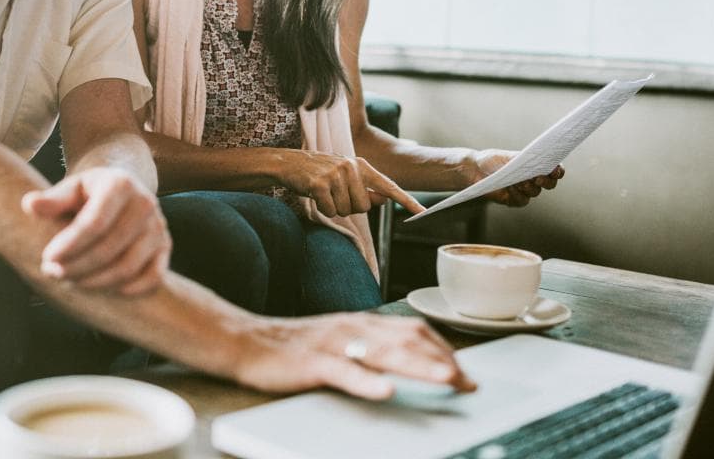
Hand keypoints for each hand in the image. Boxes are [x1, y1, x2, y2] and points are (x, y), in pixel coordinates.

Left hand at [22, 168, 170, 295]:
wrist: (123, 191)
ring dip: (95, 282)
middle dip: (77, 267)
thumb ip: (52, 199)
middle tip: (52, 273)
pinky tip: (103, 289)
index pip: (94, 223)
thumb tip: (29, 204)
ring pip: (127, 267)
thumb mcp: (71, 189)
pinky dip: (129, 289)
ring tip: (70, 281)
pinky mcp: (165, 247)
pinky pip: (153, 277)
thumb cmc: (90, 193)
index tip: (47, 258)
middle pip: (109, 248)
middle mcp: (145, 203)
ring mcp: (158, 227)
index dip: (69, 246)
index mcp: (120, 184)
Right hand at [233, 313, 475, 398]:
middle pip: (408, 340)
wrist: (245, 340)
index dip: (443, 349)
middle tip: (467, 383)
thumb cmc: (294, 347)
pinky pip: (344, 372)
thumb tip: (409, 363)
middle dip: (442, 360)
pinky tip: (385, 391)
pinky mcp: (312, 363)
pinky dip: (367, 382)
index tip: (465, 371)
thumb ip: (371, 348)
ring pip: (384, 353)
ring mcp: (334, 344)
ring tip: (446, 380)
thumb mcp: (339, 341)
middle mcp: (353, 327)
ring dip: (419, 366)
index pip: (414, 330)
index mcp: (362, 322)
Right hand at [277, 150, 423, 216]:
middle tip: (335, 194)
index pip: (388, 186)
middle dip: (349, 207)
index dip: (406, 200)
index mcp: (361, 165)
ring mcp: (336, 174)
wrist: (288, 163)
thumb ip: (365, 188)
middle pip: (364, 207)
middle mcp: (351, 167)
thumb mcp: (345, 176)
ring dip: (334, 208)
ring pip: (346, 210)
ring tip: (324, 192)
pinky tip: (315, 195)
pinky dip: (322, 209)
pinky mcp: (320, 184)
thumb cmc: (319, 172)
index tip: (422, 212)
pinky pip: (330, 210)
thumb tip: (384, 199)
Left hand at [474, 149, 564, 206]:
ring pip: (535, 192)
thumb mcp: (509, 156)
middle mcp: (533, 179)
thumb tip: (540, 162)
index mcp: (536, 165)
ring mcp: (524, 190)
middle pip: (550, 184)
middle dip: (546, 181)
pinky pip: (522, 201)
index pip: (555, 170)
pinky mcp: (515, 200)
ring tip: (517, 180)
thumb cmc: (493, 160)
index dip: (558, 171)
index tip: (555, 170)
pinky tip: (510, 188)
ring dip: (528, 187)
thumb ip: (524, 159)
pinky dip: (517, 194)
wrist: (475, 170)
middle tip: (537, 178)